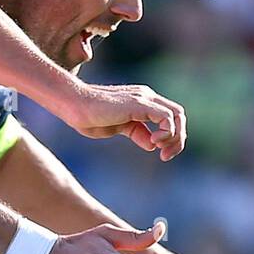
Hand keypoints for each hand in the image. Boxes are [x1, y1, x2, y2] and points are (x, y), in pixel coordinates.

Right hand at [53, 81, 186, 160]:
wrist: (74, 106)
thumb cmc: (90, 117)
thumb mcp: (118, 128)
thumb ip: (136, 133)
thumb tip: (152, 144)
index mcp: (143, 102)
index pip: (170, 116)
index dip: (172, 137)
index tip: (161, 154)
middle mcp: (147, 97)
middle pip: (178, 114)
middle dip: (178, 138)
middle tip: (166, 156)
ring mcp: (144, 98)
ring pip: (177, 114)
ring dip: (175, 137)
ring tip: (162, 152)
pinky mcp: (139, 103)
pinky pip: (166, 116)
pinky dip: (166, 132)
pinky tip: (154, 142)